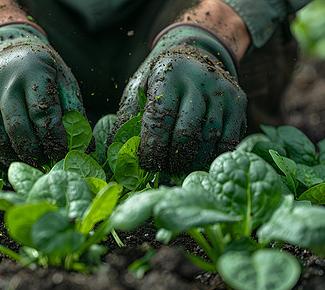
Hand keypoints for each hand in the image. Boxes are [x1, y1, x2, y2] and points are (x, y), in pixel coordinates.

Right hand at [0, 23, 84, 164]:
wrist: (7, 47)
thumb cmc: (43, 70)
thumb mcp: (63, 81)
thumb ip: (74, 112)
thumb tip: (86, 148)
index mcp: (32, 72)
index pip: (43, 115)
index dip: (54, 141)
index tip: (62, 154)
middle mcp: (2, 80)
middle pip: (16, 129)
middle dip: (33, 153)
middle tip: (44, 162)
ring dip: (13, 157)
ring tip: (28, 161)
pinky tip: (9, 153)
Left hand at [115, 24, 246, 172]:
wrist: (194, 53)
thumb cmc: (160, 78)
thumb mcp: (139, 86)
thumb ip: (127, 115)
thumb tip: (115, 148)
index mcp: (168, 74)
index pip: (159, 117)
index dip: (152, 146)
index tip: (146, 164)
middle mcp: (199, 79)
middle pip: (186, 131)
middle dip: (172, 158)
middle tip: (163, 169)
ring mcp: (223, 90)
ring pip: (209, 138)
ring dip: (192, 160)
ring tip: (178, 167)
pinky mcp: (240, 101)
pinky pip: (229, 140)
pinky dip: (213, 156)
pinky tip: (199, 160)